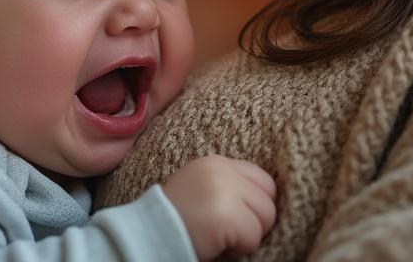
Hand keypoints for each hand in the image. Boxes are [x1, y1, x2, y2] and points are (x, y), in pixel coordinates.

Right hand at [162, 155, 276, 260]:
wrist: (145, 236)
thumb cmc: (175, 220)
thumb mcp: (201, 190)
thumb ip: (229, 186)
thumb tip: (267, 200)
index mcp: (215, 162)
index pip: (263, 180)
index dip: (256, 204)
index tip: (238, 219)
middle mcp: (221, 171)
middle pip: (268, 200)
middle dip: (254, 222)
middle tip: (227, 232)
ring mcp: (223, 191)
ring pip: (265, 218)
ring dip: (247, 236)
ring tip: (220, 238)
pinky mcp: (225, 216)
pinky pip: (253, 237)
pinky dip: (239, 249)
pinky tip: (217, 247)